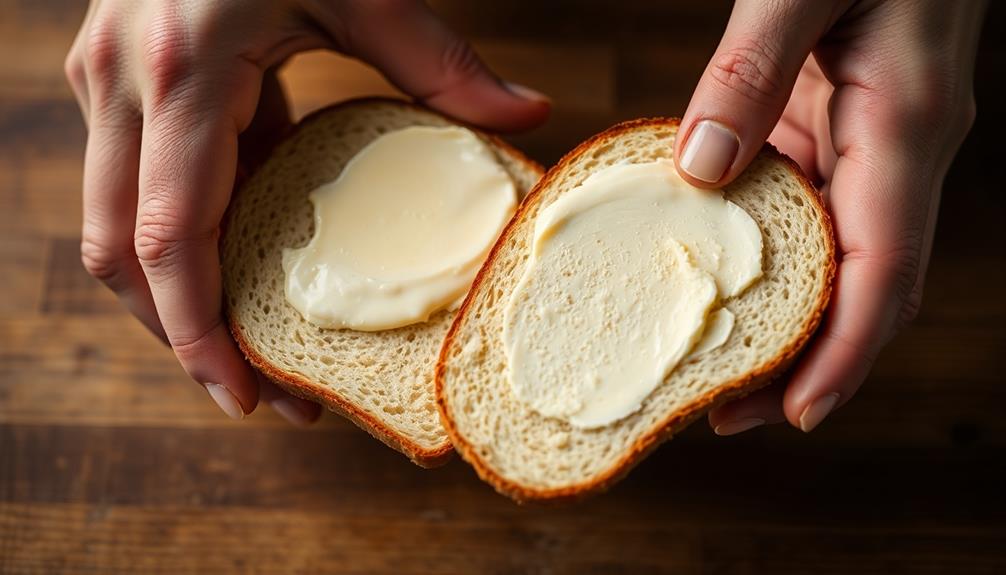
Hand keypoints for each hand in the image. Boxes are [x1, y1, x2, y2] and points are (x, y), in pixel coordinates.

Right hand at [64, 0, 549, 424]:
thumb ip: (438, 60)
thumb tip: (526, 116)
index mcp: (183, 75)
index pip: (169, 238)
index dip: (197, 332)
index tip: (244, 394)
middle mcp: (122, 88)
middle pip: (120, 255)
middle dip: (182, 336)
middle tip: (259, 391)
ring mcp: (107, 85)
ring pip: (112, 229)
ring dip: (174, 297)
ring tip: (251, 345)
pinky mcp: (118, 85)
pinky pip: (138, 187)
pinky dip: (185, 237)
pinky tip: (252, 255)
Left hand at [670, 0, 985, 434]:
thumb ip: (751, 72)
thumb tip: (700, 169)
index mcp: (906, 126)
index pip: (884, 269)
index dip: (844, 354)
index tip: (794, 414)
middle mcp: (897, 149)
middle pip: (861, 287)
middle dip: (803, 361)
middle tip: (723, 412)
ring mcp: (872, 141)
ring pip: (834, 256)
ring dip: (780, 316)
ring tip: (707, 360)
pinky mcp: (839, 124)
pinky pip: (807, 208)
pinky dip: (764, 252)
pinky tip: (712, 266)